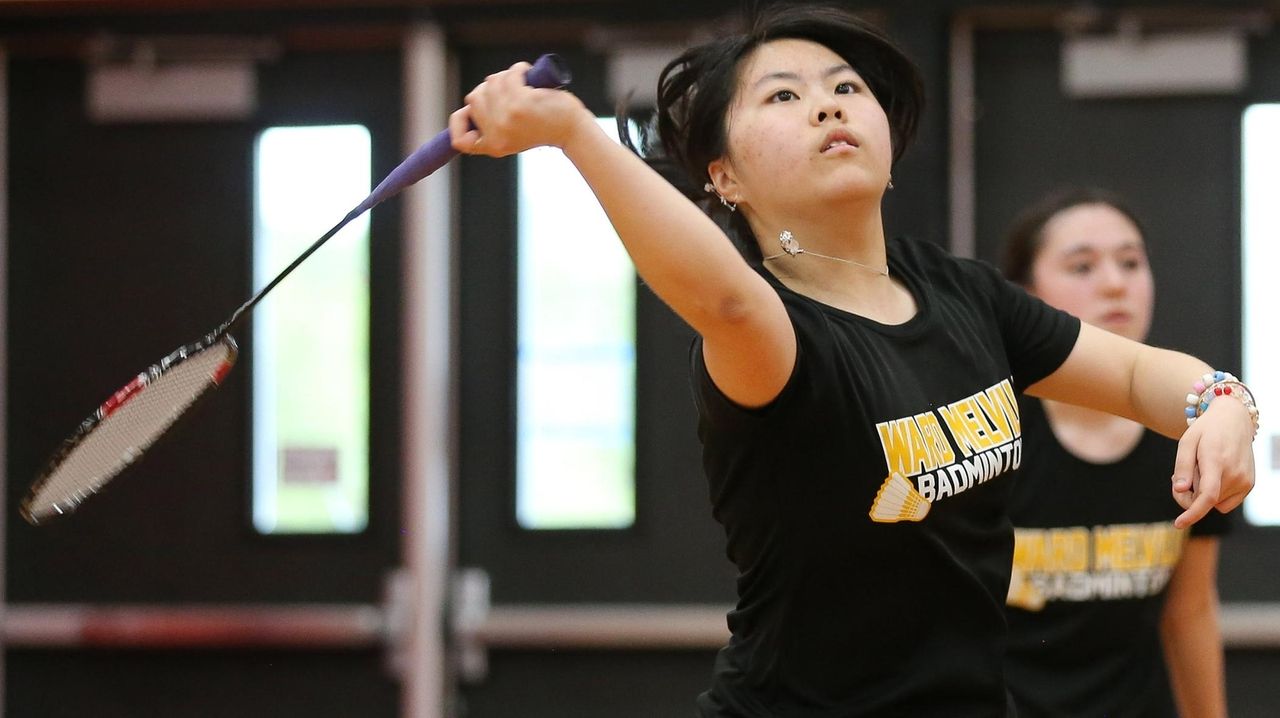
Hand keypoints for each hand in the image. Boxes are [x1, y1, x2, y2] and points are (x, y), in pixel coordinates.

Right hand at [448, 61, 594, 157]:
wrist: (571, 130)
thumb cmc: (542, 128)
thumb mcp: (512, 136)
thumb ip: (490, 124)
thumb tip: (471, 101)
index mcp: (493, 146)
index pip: (459, 139)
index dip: (459, 122)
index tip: (470, 111)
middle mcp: (497, 135)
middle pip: (473, 98)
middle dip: (489, 88)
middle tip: (508, 89)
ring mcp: (508, 118)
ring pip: (490, 83)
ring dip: (505, 76)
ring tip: (521, 82)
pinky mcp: (521, 102)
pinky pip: (509, 74)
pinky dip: (518, 69)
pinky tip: (527, 74)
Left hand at [1171, 395, 1255, 527]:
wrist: (1234, 420)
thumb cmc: (1206, 431)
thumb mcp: (1186, 442)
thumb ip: (1182, 467)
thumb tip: (1180, 490)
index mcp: (1217, 461)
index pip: (1206, 496)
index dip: (1192, 513)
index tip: (1178, 524)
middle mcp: (1235, 473)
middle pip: (1203, 501)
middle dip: (1187, 495)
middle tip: (1181, 476)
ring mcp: (1245, 480)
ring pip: (1214, 503)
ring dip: (1202, 493)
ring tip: (1202, 470)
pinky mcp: (1249, 484)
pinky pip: (1225, 502)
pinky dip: (1215, 495)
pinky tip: (1213, 476)